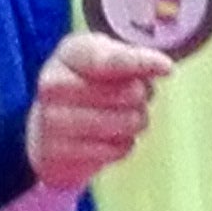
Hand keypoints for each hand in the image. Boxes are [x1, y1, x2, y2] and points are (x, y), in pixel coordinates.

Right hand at [26, 34, 171, 187]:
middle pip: (131, 93)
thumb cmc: (85, 84)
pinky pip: (120, 150)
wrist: (44, 129)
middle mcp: (54, 87)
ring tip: (120, 116)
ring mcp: (54, 124)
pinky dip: (123, 144)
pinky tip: (106, 137)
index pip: (110, 60)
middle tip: (132, 95)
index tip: (167, 67)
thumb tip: (163, 67)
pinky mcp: (63, 156)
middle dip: (142, 95)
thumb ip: (131, 57)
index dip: (141, 63)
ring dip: (136, 121)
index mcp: (69, 55)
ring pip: (129, 123)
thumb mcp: (103, 57)